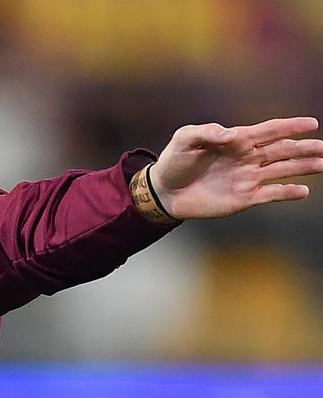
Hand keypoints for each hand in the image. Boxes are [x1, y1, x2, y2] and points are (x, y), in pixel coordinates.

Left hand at [151, 116, 322, 218]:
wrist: (164, 191)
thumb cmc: (174, 161)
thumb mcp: (184, 140)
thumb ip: (205, 133)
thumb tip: (230, 134)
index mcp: (237, 140)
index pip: (269, 131)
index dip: (290, 127)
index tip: (312, 123)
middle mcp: (248, 158)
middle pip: (283, 150)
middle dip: (304, 148)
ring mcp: (248, 178)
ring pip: (282, 170)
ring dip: (303, 168)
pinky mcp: (243, 198)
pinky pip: (270, 194)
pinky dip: (287, 192)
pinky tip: (303, 191)